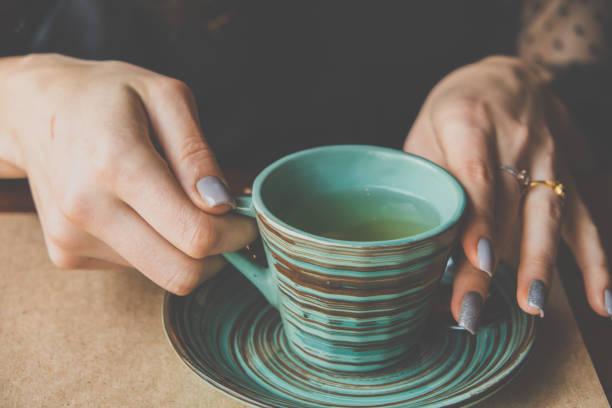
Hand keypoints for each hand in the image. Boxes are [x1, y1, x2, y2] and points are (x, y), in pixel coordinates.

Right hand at [0, 54, 256, 293]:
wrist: (34, 111)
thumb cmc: (106, 96)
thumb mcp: (164, 96)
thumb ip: (196, 153)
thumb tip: (222, 204)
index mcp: (117, 163)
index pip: (194, 234)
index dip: (235, 235)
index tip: (246, 219)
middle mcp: (88, 208)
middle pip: (181, 273)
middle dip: (218, 256)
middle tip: (226, 225)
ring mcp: (72, 237)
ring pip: (161, 274)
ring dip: (184, 250)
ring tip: (175, 204)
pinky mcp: (66, 253)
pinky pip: (134, 267)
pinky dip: (153, 246)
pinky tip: (140, 210)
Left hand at [404, 56, 610, 330]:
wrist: (509, 76)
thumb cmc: (455, 107)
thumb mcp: (426, 128)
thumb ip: (427, 175)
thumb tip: (425, 238)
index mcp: (470, 119)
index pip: (478, 174)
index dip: (478, 219)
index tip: (478, 258)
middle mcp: (515, 138)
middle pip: (506, 207)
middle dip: (489, 264)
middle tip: (473, 308)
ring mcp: (548, 157)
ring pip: (547, 215)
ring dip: (539, 264)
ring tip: (531, 304)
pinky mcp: (566, 174)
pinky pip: (583, 218)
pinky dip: (594, 262)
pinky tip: (601, 299)